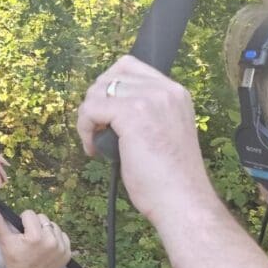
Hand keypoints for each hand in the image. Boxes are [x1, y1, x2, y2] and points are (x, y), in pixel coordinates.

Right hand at [0, 208, 70, 267]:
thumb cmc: (15, 262)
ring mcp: (61, 247)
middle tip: (30, 238)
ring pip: (54, 226)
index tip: (22, 233)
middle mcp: (51, 240)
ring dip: (47, 231)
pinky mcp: (67, 253)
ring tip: (39, 242)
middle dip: (36, 225)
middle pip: (43, 218)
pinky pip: (63, 236)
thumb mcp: (5, 242)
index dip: (23, 221)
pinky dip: (56, 239)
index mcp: (35, 236)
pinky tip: (48, 247)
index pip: (30, 214)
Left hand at [76, 57, 215, 226]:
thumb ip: (145, 112)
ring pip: (97, 91)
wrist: (182, 200)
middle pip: (110, 75)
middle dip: (96, 102)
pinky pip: (91, 109)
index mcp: (175, 92)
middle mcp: (165, 89)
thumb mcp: (163, 132)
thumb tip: (108, 106)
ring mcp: (150, 99)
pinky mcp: (132, 113)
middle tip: (98, 131)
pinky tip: (94, 149)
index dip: (109, 88)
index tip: (107, 116)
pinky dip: (85, 129)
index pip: (129, 66)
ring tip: (96, 142)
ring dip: (88, 117)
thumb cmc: (170, 178)